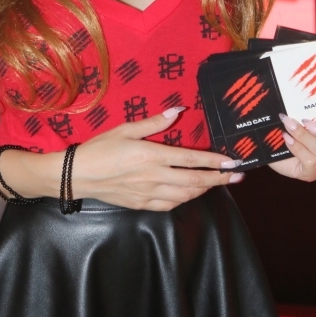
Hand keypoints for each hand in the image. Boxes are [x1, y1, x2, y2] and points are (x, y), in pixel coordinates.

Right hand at [72, 107, 241, 210]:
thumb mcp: (126, 129)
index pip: (192, 160)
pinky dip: (185, 199)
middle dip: (220, 179)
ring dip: (205, 190)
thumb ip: (154, 123)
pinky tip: (190, 194)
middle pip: (195, 181)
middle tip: (238, 176)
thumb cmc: (100, 148)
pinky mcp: (141, 204)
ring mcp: (148, 193)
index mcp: (152, 155)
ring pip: (186, 196)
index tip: (234, 161)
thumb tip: (178, 111)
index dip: (216, 162)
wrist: (77, 176)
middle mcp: (154, 177)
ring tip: (218, 183)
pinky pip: (169, 205)